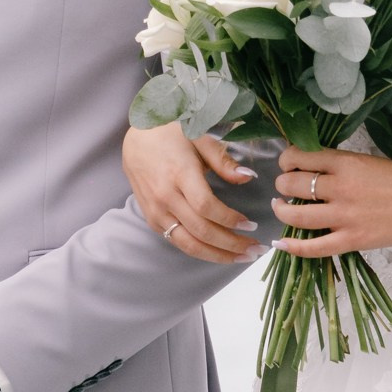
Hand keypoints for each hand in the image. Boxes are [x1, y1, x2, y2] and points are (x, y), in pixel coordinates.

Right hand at [122, 122, 257, 265]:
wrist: (136, 140)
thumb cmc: (171, 133)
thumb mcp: (199, 136)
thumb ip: (223, 160)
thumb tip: (248, 176)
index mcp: (179, 174)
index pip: (206, 207)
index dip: (230, 219)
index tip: (251, 224)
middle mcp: (165, 197)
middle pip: (201, 231)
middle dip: (231, 245)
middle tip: (255, 249)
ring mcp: (156, 211)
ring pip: (188, 244)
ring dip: (218, 255)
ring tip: (242, 258)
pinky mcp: (152, 220)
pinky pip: (178, 242)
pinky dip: (201, 251)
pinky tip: (220, 252)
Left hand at [273, 145, 391, 258]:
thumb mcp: (367, 161)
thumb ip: (338, 163)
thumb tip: (308, 166)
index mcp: (346, 163)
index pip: (300, 156)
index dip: (286, 159)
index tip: (288, 163)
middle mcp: (341, 188)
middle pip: (292, 185)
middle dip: (282, 184)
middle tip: (286, 186)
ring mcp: (344, 217)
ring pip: (296, 215)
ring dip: (281, 210)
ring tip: (281, 207)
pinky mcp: (351, 240)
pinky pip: (314, 248)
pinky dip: (293, 247)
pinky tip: (281, 243)